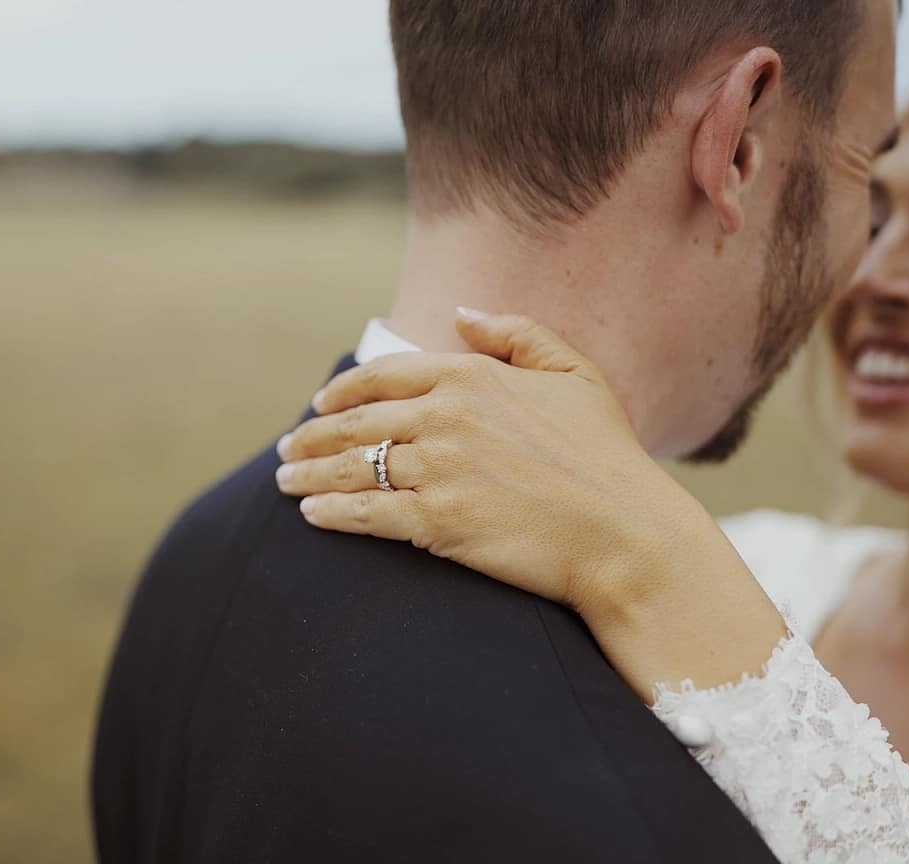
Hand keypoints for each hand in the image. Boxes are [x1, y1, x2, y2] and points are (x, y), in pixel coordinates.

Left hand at [277, 311, 667, 615]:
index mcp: (471, 376)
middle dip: (312, 436)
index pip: (383, 375)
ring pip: (352, 467)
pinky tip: (312, 515)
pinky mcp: (436, 522)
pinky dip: (331, 513)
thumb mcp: (574, 374)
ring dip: (308, 474)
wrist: (623, 532)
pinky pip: (365, 513)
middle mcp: (445, 417)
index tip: (320, 404)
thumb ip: (516, 333)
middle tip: (288, 446)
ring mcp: (437, 470)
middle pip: (356, 422)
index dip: (343, 391)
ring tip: (285, 481)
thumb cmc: (606, 455)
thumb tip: (461, 314)